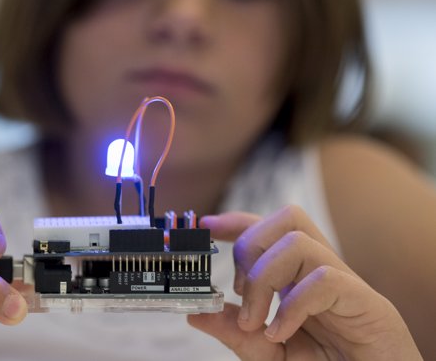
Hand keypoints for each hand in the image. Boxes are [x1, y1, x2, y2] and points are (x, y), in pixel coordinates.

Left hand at [188, 205, 421, 359]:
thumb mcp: (270, 355)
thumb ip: (238, 334)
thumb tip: (198, 314)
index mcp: (301, 278)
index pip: (272, 229)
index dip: (239, 221)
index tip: (208, 224)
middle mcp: (322, 272)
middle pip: (286, 219)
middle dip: (250, 247)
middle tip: (239, 292)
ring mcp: (346, 284)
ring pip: (299, 240)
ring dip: (264, 277)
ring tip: (256, 320)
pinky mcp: (367, 304)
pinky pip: (324, 280)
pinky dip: (292, 305)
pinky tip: (280, 331)